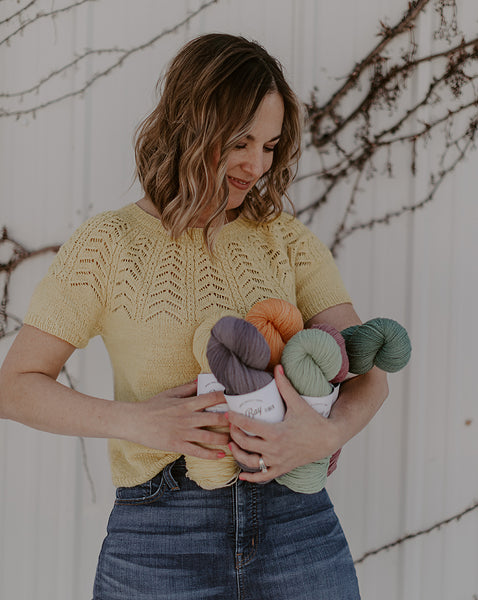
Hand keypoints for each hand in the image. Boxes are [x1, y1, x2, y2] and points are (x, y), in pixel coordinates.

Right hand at [124, 381, 229, 459]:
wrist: (134, 421)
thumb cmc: (152, 406)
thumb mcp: (170, 393)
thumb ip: (187, 388)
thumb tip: (201, 380)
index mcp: (187, 403)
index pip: (212, 398)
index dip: (227, 398)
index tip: (239, 399)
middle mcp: (188, 417)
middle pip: (216, 418)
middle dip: (231, 421)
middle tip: (243, 423)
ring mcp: (183, 432)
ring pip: (210, 436)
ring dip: (226, 438)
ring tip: (236, 440)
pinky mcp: (178, 445)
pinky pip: (198, 451)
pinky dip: (212, 454)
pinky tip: (222, 455)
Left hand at [227, 365, 339, 482]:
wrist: (328, 439)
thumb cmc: (313, 420)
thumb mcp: (298, 403)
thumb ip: (285, 386)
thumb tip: (277, 366)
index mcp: (276, 432)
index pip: (249, 426)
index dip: (235, 419)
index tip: (227, 413)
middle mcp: (275, 449)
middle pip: (245, 443)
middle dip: (233, 433)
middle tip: (229, 425)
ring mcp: (277, 461)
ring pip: (250, 461)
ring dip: (237, 453)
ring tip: (231, 443)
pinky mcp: (281, 469)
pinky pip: (263, 476)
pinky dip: (250, 477)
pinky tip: (241, 475)